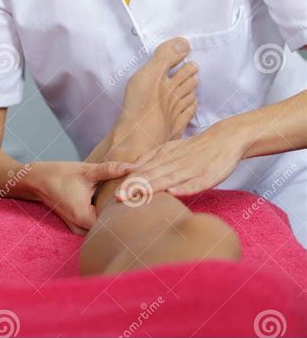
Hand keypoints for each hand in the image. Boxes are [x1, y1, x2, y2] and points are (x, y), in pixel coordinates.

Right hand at [32, 160, 138, 234]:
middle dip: (123, 213)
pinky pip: (96, 223)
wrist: (37, 180)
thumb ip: (111, 170)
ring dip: (113, 214)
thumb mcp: (87, 170)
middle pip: (110, 227)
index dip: (129, 211)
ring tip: (130, 200)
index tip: (142, 200)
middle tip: (141, 199)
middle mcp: (81, 229)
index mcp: (85, 218)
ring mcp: (78, 229)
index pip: (115, 222)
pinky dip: (105, 214)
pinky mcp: (78, 225)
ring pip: (103, 226)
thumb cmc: (60, 174)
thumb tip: (134, 167)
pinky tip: (114, 202)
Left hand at [114, 122, 243, 198]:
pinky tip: (173, 193)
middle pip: (153, 176)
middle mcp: (175, 163)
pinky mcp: (207, 176)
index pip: (144, 172)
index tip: (114, 195)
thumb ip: (151, 159)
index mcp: (164, 158)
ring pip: (169, 179)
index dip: (129, 183)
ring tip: (138, 195)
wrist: (224, 139)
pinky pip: (194, 183)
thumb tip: (130, 169)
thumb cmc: (195, 149)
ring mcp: (190, 169)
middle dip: (135, 187)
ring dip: (154, 188)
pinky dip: (184, 188)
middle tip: (118, 198)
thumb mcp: (170, 150)